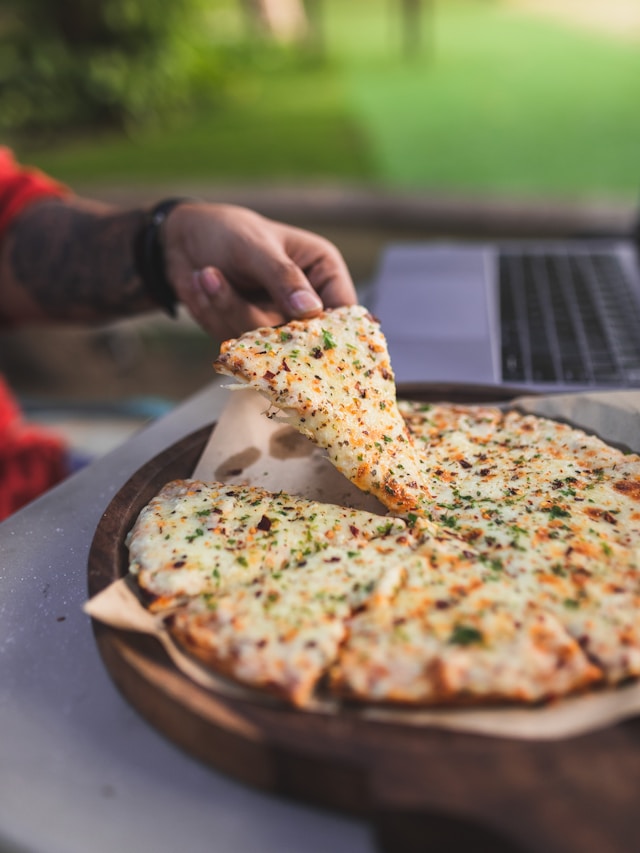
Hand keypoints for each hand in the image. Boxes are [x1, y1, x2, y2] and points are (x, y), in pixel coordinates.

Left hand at [164, 202, 356, 337]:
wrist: (183, 240)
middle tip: (227, 290)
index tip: (305, 338)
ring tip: (206, 274)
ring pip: (266, 343)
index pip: (344, 313)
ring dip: (228, 309)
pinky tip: (202, 282)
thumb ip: (284, 277)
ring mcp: (278, 323)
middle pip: (303, 338)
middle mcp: (307, 302)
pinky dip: (215, 313)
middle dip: (259, 318)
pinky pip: (238, 343)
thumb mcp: (255, 246)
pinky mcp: (251, 336)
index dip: (333, 333)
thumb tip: (312, 311)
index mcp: (323, 272)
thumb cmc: (228, 231)